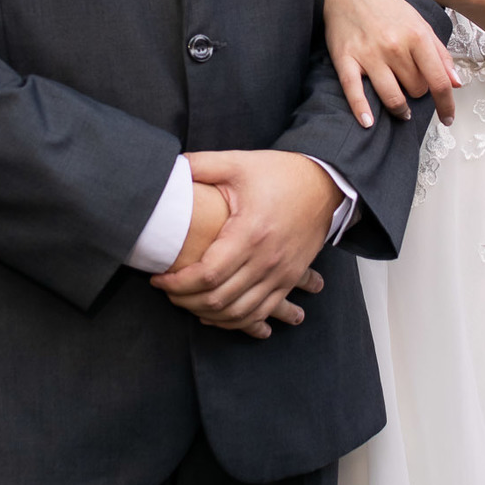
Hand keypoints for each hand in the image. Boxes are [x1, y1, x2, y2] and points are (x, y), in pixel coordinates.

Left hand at [152, 150, 334, 338]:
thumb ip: (200, 165)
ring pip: (238, 313)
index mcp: (250, 233)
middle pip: (219, 299)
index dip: (178, 283)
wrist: (325, 183)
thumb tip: (168, 167)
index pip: (207, 275)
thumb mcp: (238, 163)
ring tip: (186, 302)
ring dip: (208, 314)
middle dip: (186, 301)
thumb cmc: (281, 173)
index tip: (158, 279)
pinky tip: (216, 315)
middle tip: (167, 291)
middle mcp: (267, 259)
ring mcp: (281, 273)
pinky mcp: (289, 279)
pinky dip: (235, 321)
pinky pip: (260, 313)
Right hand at [325, 0, 459, 127]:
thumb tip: (456, 83)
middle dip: (417, 93)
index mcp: (417, 35)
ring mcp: (369, 54)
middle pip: (416, 90)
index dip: (446, 104)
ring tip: (401, 110)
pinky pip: (354, 92)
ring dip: (400, 109)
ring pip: (392, 97)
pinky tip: (368, 122)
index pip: (438, 81)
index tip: (447, 118)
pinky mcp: (345, 59)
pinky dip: (362, 110)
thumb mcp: (418, 22)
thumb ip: (440, 53)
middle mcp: (395, 46)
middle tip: (411, 86)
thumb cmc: (384, 6)